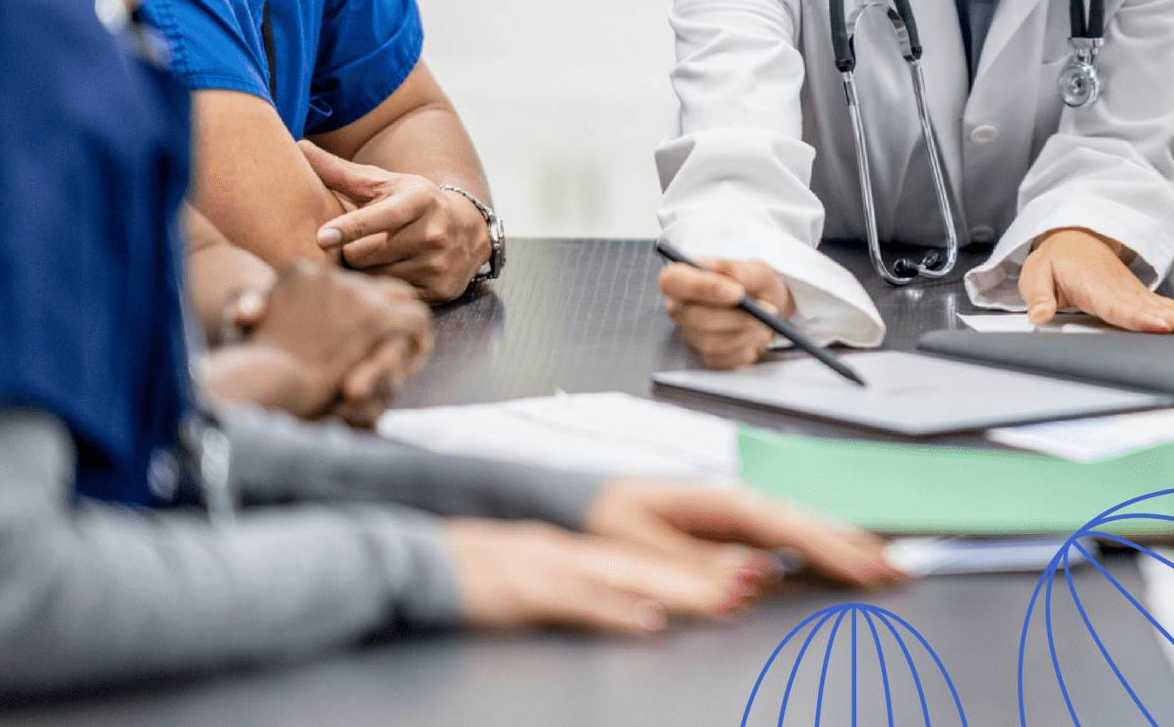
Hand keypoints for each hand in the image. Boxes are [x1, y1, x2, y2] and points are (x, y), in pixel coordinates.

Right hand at [234, 261, 433, 425]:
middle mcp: (330, 274)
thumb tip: (252, 308)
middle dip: (385, 314)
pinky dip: (419, 338)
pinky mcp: (376, 316)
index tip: (352, 338)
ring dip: (404, 326)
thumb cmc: (249, 365)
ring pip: (401, 299)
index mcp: (300, 272)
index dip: (354, 310)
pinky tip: (415, 357)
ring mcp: (355, 293)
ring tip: (405, 354)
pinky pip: (416, 318)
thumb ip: (248, 310)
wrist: (263, 382)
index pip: (344, 282)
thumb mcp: (241, 327)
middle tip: (387, 345)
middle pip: (375, 287)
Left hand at [303, 141, 490, 302]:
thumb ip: (340, 172)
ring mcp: (438, 264)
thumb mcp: (384, 184)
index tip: (322, 237)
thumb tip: (299, 147)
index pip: (381, 216)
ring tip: (374, 259)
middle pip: (365, 254)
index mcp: (419, 200)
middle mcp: (433, 233)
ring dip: (364, 271)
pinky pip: (391, 293)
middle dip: (350, 252)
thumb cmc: (412, 203)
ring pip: (374, 277)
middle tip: (354, 245)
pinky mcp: (440, 290)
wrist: (468, 230)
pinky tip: (392, 272)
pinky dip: (382, 286)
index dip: (350, 228)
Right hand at [441, 519, 764, 634]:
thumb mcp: (543, 583)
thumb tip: (647, 610)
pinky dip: (616, 609)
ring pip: (629, 577)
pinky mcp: (526, 589)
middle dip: (709, 577)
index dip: (705, 569)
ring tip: (727, 600)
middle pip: (654, 564)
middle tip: (759, 585)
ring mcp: (552, 568)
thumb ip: (594, 594)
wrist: (414, 563)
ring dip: (680, 589)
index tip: (753, 577)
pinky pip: (578, 601)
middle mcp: (577, 553)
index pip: (654, 560)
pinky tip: (649, 619)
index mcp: (583, 552)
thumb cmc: (476, 579)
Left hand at [584, 480, 902, 588]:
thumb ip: (698, 566)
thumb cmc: (606, 520)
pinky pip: (788, 535)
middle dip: (856, 546)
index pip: (787, 524)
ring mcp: (738, 511)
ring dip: (846, 546)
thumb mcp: (640, 548)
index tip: (869, 566)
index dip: (832, 546)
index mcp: (716, 498)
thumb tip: (757, 576)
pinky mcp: (734, 526)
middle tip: (902, 568)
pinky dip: (821, 547)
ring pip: (803, 526)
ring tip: (888, 564)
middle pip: (808, 522)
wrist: (582, 505)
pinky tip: (843, 559)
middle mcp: (734, 499)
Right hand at [659, 255, 793, 368]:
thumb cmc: (754, 283)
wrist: (768, 306)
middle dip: (736, 316)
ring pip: (709, 342)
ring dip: (745, 333)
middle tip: (766, 309)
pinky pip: (723, 360)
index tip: (737, 292)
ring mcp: (690, 335)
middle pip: (694, 317)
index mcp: (684, 277)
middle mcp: (681, 308)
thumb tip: (734, 280)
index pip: (672, 282)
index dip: (701, 288)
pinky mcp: (706, 357)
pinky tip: (756, 336)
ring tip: (765, 321)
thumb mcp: (754, 268)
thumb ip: (742, 270)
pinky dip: (747, 348)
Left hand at [1016, 228, 1173, 333]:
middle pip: (1153, 310)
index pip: (1119, 307)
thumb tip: (1038, 317)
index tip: (1159, 326)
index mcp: (1094, 287)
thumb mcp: (1035, 274)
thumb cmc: (1055, 259)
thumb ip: (1038, 297)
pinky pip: (1173, 307)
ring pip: (1169, 307)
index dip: (1139, 318)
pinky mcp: (1145, 297)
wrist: (1075, 237)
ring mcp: (1137, 294)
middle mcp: (1122, 291)